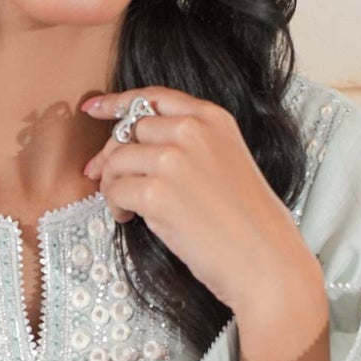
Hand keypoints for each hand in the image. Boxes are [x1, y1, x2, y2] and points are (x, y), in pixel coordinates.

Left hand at [80, 87, 328, 360]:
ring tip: (128, 207)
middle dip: (112, 154)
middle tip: (101, 175)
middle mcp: (191, 131)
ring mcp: (172, 160)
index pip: (153, 98)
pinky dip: (115, 206)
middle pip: (129, 130)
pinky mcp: (155, 193)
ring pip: (116, 160)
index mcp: (212, 119)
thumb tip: (138, 150)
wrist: (266, 262)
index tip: (95, 109)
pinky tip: (130, 218)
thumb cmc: (252, 225)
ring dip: (113, 184)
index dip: (118, 103)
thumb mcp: (229, 162)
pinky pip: (114, 190)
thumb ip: (191, 146)